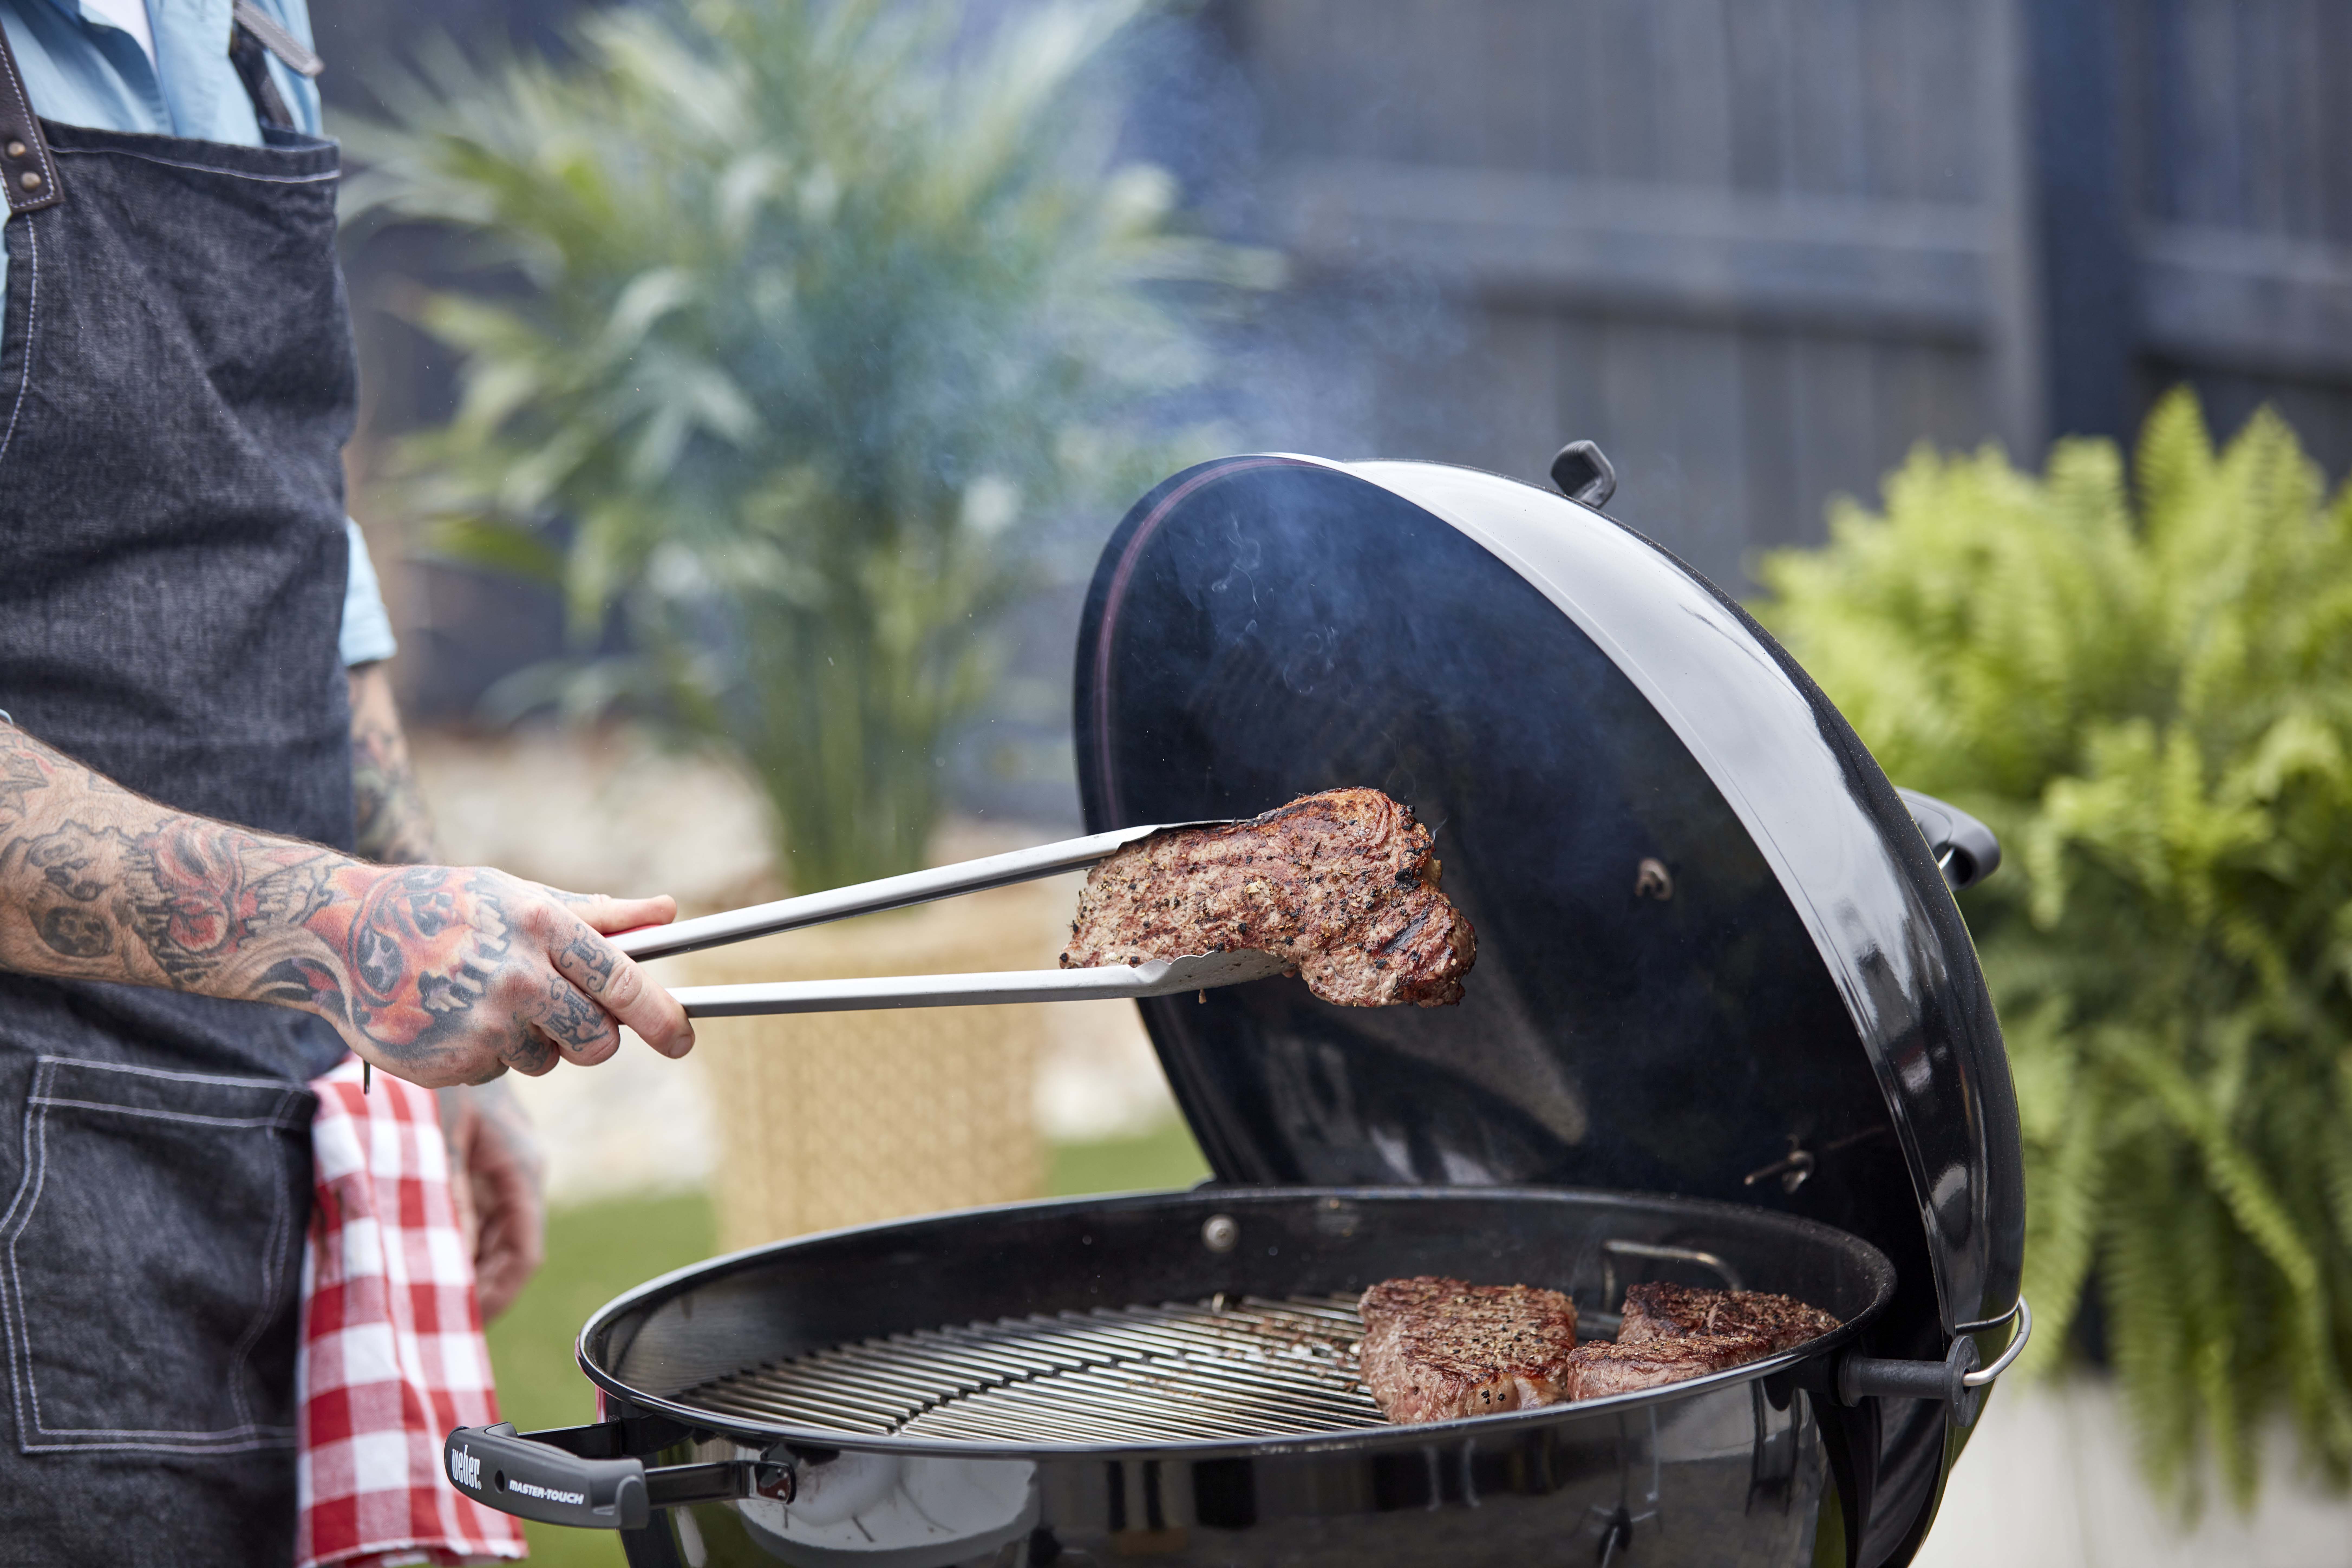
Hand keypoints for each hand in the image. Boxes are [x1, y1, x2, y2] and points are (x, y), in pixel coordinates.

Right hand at [0, 724, 693, 1088]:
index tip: (685, 1039)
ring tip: (486, 999)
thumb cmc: (443, 907)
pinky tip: (455, 1019)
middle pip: (598, 1041)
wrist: (340, 935)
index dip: (666, 1018)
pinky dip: (489, 1053)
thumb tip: (670, 913)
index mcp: (544, 928)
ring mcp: (485, 1027)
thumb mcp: (519, 895)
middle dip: (595, 1038)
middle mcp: (520, 979)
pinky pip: (502, 1071)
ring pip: (549, 1061)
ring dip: (534, 1041)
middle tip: (564, 1014)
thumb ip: (598, 914)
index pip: (627, 984)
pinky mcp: (454, 1065)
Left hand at [440, 1079, 544, 1322]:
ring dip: (462, 1264)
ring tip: (421, 1291)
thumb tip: (449, 1269)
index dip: (497, 1296)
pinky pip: (474, 1211)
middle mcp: (518, 1171)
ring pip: (491, 1234)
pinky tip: (422, 1250)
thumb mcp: (436, 1142)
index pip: (524, 1255)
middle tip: (430, 1318)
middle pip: (507, 1250)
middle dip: (476, 1287)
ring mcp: (500, 1164)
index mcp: (520, 1170)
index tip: (460, 1324)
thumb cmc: (436, 1077)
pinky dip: (453, 1237)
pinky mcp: (479, 1156)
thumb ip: (446, 1205)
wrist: (439, 1019)